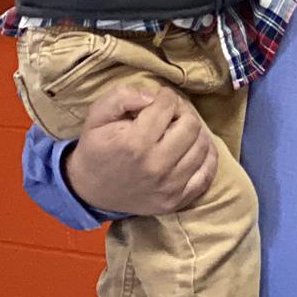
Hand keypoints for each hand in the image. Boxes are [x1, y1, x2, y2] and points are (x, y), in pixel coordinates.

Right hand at [62, 84, 217, 214]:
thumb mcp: (98, 114)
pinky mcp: (177, 200)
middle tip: (171, 114)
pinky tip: (195, 147)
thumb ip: (123, 96)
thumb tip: (154, 96)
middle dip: (182, 112)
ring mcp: (169, 187)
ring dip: (194, 132)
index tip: (159, 98)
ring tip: (179, 130)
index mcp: (135, 143)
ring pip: (202, 146)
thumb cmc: (96, 148)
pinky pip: (207, 174)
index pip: (168, 107)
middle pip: (191, 125)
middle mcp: (156, 166)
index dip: (166, 96)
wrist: (89, 190)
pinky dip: (207, 157)